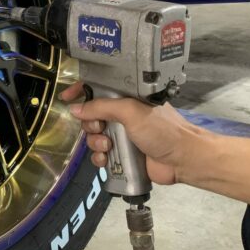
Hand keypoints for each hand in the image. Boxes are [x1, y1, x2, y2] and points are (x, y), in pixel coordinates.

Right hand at [60, 82, 201, 184]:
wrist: (183, 159)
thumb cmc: (163, 130)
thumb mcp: (131, 111)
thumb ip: (101, 107)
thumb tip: (75, 108)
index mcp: (126, 99)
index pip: (98, 90)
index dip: (80, 91)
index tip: (66, 97)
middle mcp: (122, 115)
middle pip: (91, 116)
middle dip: (90, 124)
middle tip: (100, 129)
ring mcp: (122, 135)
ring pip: (93, 137)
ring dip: (95, 142)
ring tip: (107, 146)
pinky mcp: (122, 154)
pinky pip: (100, 155)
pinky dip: (99, 158)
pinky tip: (106, 160)